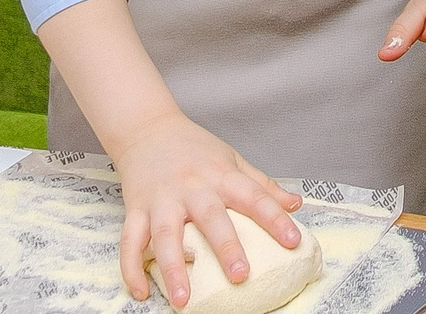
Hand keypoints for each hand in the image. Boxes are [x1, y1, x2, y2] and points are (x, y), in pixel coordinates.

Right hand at [106, 111, 299, 306]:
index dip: (275, 218)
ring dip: (173, 268)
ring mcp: (161, 200)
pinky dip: (132, 268)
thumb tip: (296, 204)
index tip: (293, 241)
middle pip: (210, 218)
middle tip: (241, 276)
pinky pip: (130, 241)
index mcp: (221, 175)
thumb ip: (262, 185)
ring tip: (183, 299)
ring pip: (165, 235)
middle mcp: (192, 188)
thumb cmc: (194, 149)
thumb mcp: (233, 159)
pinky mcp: (135, 209)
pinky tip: (142, 292)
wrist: (147, 129)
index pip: (254, 196)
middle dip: (226, 247)